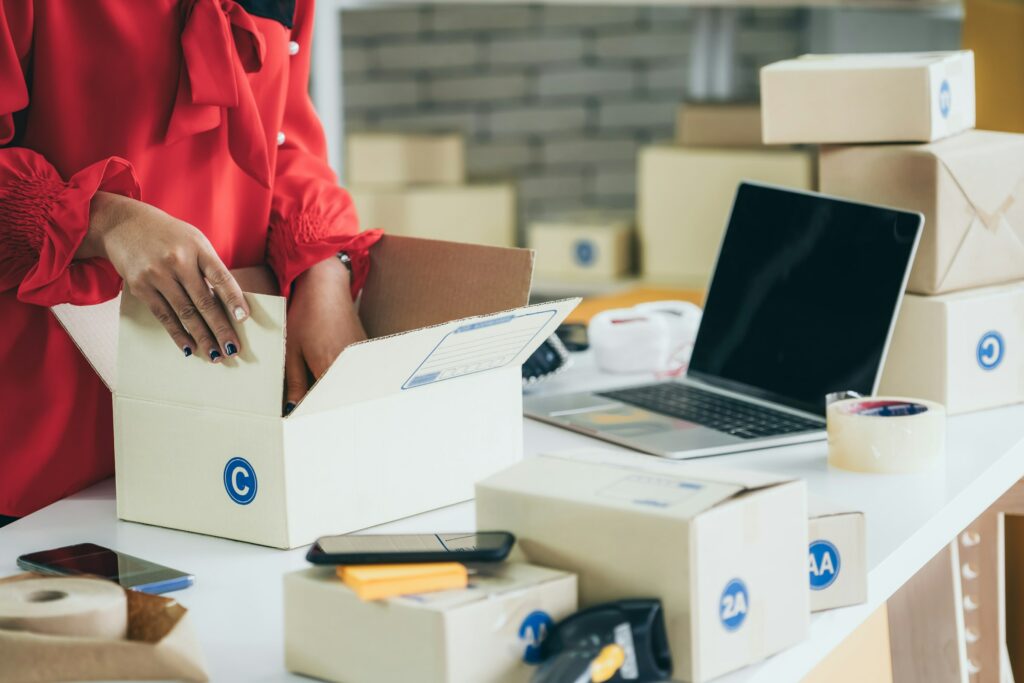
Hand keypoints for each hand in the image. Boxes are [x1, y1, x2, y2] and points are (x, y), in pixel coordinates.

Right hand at [79, 191, 248, 361]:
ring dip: (202, 337)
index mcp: (197, 247)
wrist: (124, 225)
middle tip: (233, 348)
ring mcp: (157, 274)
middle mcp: (177, 261)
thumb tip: (229, 304)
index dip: (233, 298)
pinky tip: (190, 348)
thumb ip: (210, 268)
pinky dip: (178, 334)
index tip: (244, 319)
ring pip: (184, 312)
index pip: (220, 276)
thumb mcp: (194, 241)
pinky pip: (164, 316)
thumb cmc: (169, 236)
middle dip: (220, 328)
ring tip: (216, 354)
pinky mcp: (140, 287)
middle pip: (203, 300)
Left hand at [284, 256, 365, 412]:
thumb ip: (294, 382)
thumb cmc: (306, 315)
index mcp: (328, 368)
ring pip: (348, 388)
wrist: (326, 287)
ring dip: (335, 397)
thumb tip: (293, 408)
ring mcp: (359, 359)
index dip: (312, 416)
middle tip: (311, 419)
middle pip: (339, 399)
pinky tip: (332, 383)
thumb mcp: (291, 350)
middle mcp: (349, 367)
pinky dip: (343, 383)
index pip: (322, 405)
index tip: (302, 425)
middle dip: (325, 410)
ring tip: (321, 402)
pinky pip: (354, 375)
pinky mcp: (363, 353)